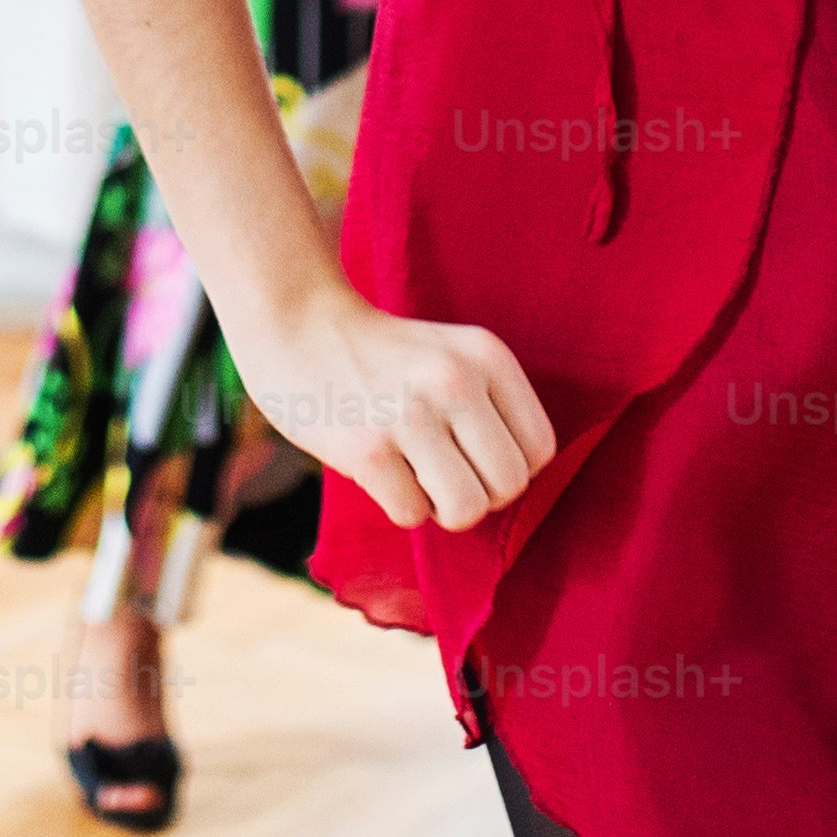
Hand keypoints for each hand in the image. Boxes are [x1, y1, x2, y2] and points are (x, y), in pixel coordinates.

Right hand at [223, 277, 553, 533]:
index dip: (506, 466)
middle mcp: (454, 380)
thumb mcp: (452, 355)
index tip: (470, 452)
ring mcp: (410, 415)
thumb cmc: (383, 354)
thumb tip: (512, 493)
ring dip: (440, 507)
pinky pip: (411, 514)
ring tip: (415, 475)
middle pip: (509, 485)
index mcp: (486, 355)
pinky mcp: (367, 449)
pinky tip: (377, 467)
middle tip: (441, 470)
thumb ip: (491, 409)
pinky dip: (397, 503)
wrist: (297, 323)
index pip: (539, 451)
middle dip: (478, 494)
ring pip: (466, 510)